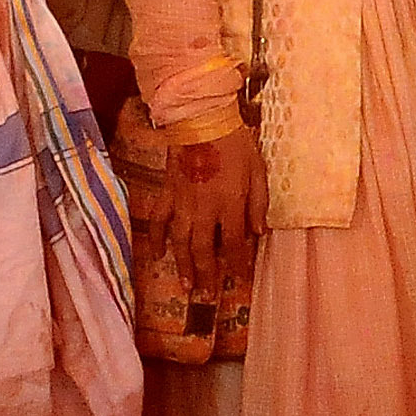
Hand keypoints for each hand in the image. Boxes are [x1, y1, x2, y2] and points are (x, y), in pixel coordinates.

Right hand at [166, 126, 262, 290]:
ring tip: (186, 286)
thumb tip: (258, 233)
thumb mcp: (258, 172)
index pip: (235, 244)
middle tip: (208, 295)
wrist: (202, 120)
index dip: (238, 264)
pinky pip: (159, 220)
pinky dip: (157, 239)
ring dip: (183, 266)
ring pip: (181, 242)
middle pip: (204, 250)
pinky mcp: (167, 192)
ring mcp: (183, 203)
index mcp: (230, 204)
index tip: (240, 279)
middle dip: (207, 275)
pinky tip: (158, 254)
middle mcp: (205, 210)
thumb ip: (258, 205)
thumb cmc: (236, 143)